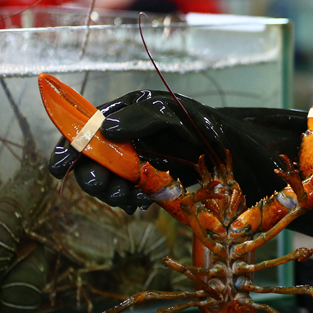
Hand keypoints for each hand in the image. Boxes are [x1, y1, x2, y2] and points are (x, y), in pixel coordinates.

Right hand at [48, 90, 308, 211]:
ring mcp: (145, 157)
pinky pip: (131, 192)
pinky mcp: (156, 180)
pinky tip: (143, 202)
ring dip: (113, 191)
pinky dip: (131, 199)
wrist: (253, 159)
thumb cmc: (220, 130)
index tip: (59, 167)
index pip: (90, 126)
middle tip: (112, 191)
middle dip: (96, 176)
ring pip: (110, 178)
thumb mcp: (182, 118)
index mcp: (136, 110)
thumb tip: (107, 128)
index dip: (72, 145)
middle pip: (95, 157)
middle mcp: (136, 133)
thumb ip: (144, 120)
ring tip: (133, 198)